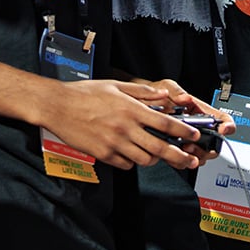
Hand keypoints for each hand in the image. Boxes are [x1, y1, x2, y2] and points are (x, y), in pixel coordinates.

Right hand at [37, 79, 204, 169]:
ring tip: (157, 155)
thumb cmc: (84, 94)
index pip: (164, 123)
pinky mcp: (103, 154)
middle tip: (190, 160)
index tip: (192, 135)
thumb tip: (163, 95)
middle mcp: (125, 128)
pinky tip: (131, 154)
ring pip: (144, 159)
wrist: (58, 106)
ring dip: (154, 159)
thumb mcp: (116, 86)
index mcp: (130, 109)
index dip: (182, 131)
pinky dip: (132, 162)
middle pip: (160, 147)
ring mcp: (114, 143)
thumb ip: (142, 92)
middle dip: (179, 156)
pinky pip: (125, 164)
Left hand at [144, 78, 236, 161]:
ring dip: (195, 155)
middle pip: (215, 143)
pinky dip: (182, 161)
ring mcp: (190, 140)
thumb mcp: (167, 87)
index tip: (223, 129)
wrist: (143, 105)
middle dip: (208, 147)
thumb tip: (185, 98)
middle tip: (194, 144)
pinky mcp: (178, 150)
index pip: (223, 119)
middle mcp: (199, 127)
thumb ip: (176, 91)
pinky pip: (186, 161)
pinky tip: (174, 154)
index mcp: (202, 111)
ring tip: (183, 149)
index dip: (228, 125)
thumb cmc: (158, 95)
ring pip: (202, 155)